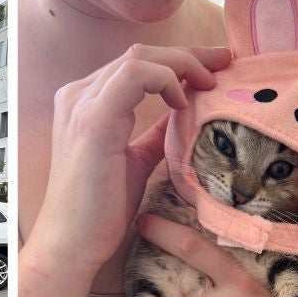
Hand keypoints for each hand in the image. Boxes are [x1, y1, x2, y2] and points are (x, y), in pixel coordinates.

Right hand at [32, 45, 231, 272]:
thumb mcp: (135, 161)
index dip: (177, 61)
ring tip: (210, 82)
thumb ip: (153, 135)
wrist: (72, 243)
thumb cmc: (98, 211)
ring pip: (140, 57)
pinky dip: (166, 79)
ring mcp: (82, 104)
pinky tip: (183, 103)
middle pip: (140, 53)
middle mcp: (78, 96)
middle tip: (225, 63)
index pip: (135, 65)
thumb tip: (183, 116)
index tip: (214, 71)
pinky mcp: (93, 119)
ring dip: (182, 63)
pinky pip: (135, 74)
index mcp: (85, 103)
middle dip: (189, 55)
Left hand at [137, 214, 281, 296]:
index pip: (193, 250)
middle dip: (177, 279)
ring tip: (210, 294)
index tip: (144, 222)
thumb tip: (228, 217)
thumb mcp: (289, 262)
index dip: (164, 233)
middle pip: (182, 289)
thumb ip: (258, 244)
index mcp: (242, 280)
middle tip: (174, 265)